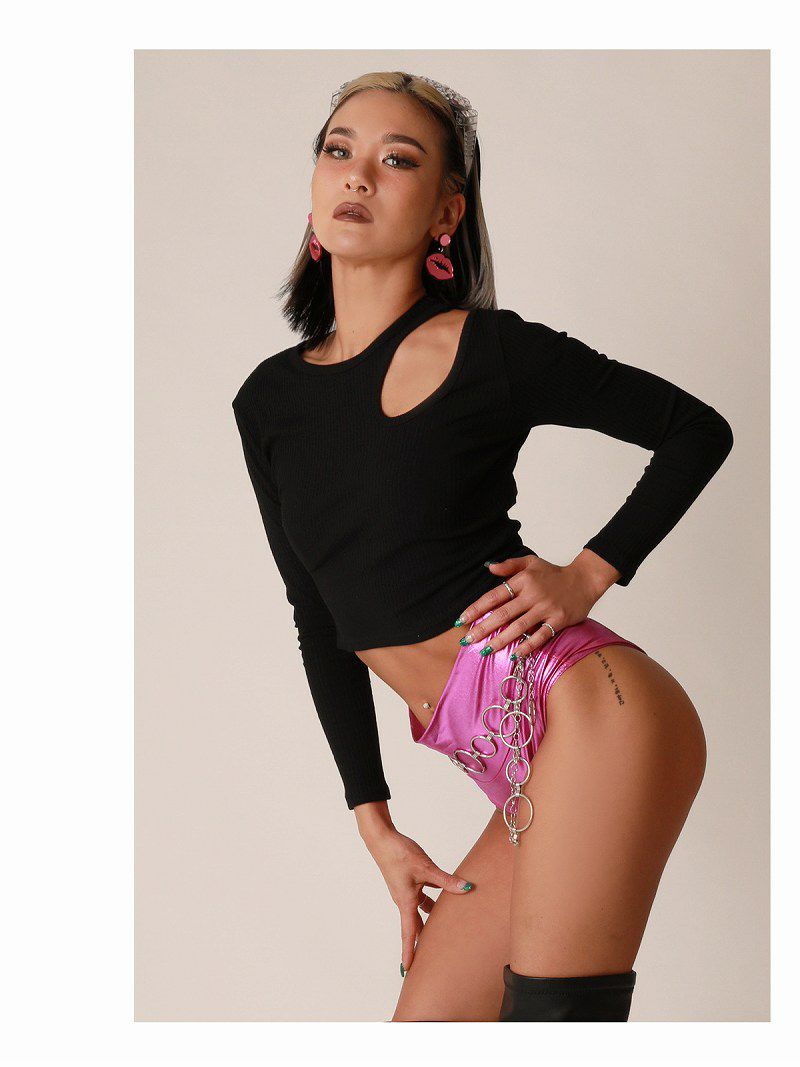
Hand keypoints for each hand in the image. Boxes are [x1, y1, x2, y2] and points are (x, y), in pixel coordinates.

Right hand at [362, 825, 474, 975]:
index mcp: (406, 901)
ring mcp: (405, 891)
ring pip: (419, 911)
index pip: (408, 932)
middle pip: (414, 926)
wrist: (382, 839)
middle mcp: (404, 900)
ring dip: (429, 920)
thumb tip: (466, 888)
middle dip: (420, 942)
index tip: (408, 970)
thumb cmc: (399, 853)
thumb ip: (446, 880)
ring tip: (443, 930)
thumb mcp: (426, 867)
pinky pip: (421, 897)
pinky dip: (431, 901)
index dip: (409, 951)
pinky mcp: (408, 882)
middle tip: (428, 959)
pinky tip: (443, 896)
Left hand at [455, 552, 616, 660]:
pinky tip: (515, 655)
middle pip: (503, 613)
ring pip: (519, 627)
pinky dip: (528, 646)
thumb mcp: (531, 562)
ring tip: (484, 651)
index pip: (494, 595)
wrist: (585, 579)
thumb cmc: (554, 573)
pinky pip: (541, 636)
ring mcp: (546, 608)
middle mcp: (533, 594)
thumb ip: (509, 565)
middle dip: (482, 628)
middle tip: (467, 640)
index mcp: (523, 580)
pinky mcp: (559, 620)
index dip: (476, 608)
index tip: (461, 620)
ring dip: (500, 640)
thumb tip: (489, 567)